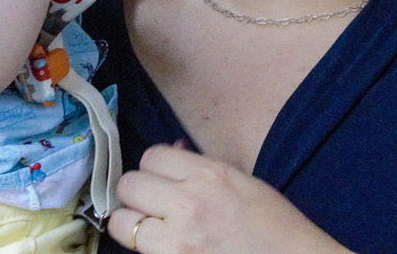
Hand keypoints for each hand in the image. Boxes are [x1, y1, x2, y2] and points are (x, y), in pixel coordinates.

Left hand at [108, 144, 348, 253]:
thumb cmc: (274, 226)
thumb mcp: (242, 181)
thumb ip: (201, 166)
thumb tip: (171, 152)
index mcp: (210, 174)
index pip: (151, 156)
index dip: (154, 169)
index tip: (162, 180)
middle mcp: (188, 202)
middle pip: (129, 184)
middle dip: (137, 194)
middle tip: (152, 205)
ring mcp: (178, 240)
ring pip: (121, 222)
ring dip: (132, 224)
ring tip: (152, 230)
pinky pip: (138, 252)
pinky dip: (144, 249)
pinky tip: (162, 248)